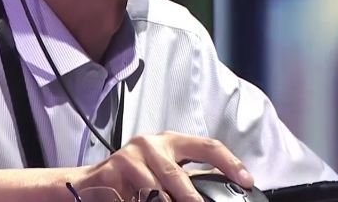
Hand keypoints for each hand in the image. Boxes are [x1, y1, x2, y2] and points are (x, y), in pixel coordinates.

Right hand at [71, 132, 253, 201]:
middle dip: (191, 198)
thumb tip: (222, 188)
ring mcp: (129, 156)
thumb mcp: (163, 171)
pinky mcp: (110, 171)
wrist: (90, 182)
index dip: (229, 162)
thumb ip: (188, 178)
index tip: (247, 180)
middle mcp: (150, 144)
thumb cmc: (133, 177)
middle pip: (176, 174)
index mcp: (170, 142)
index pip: (206, 145)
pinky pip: (133, 198)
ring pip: (155, 191)